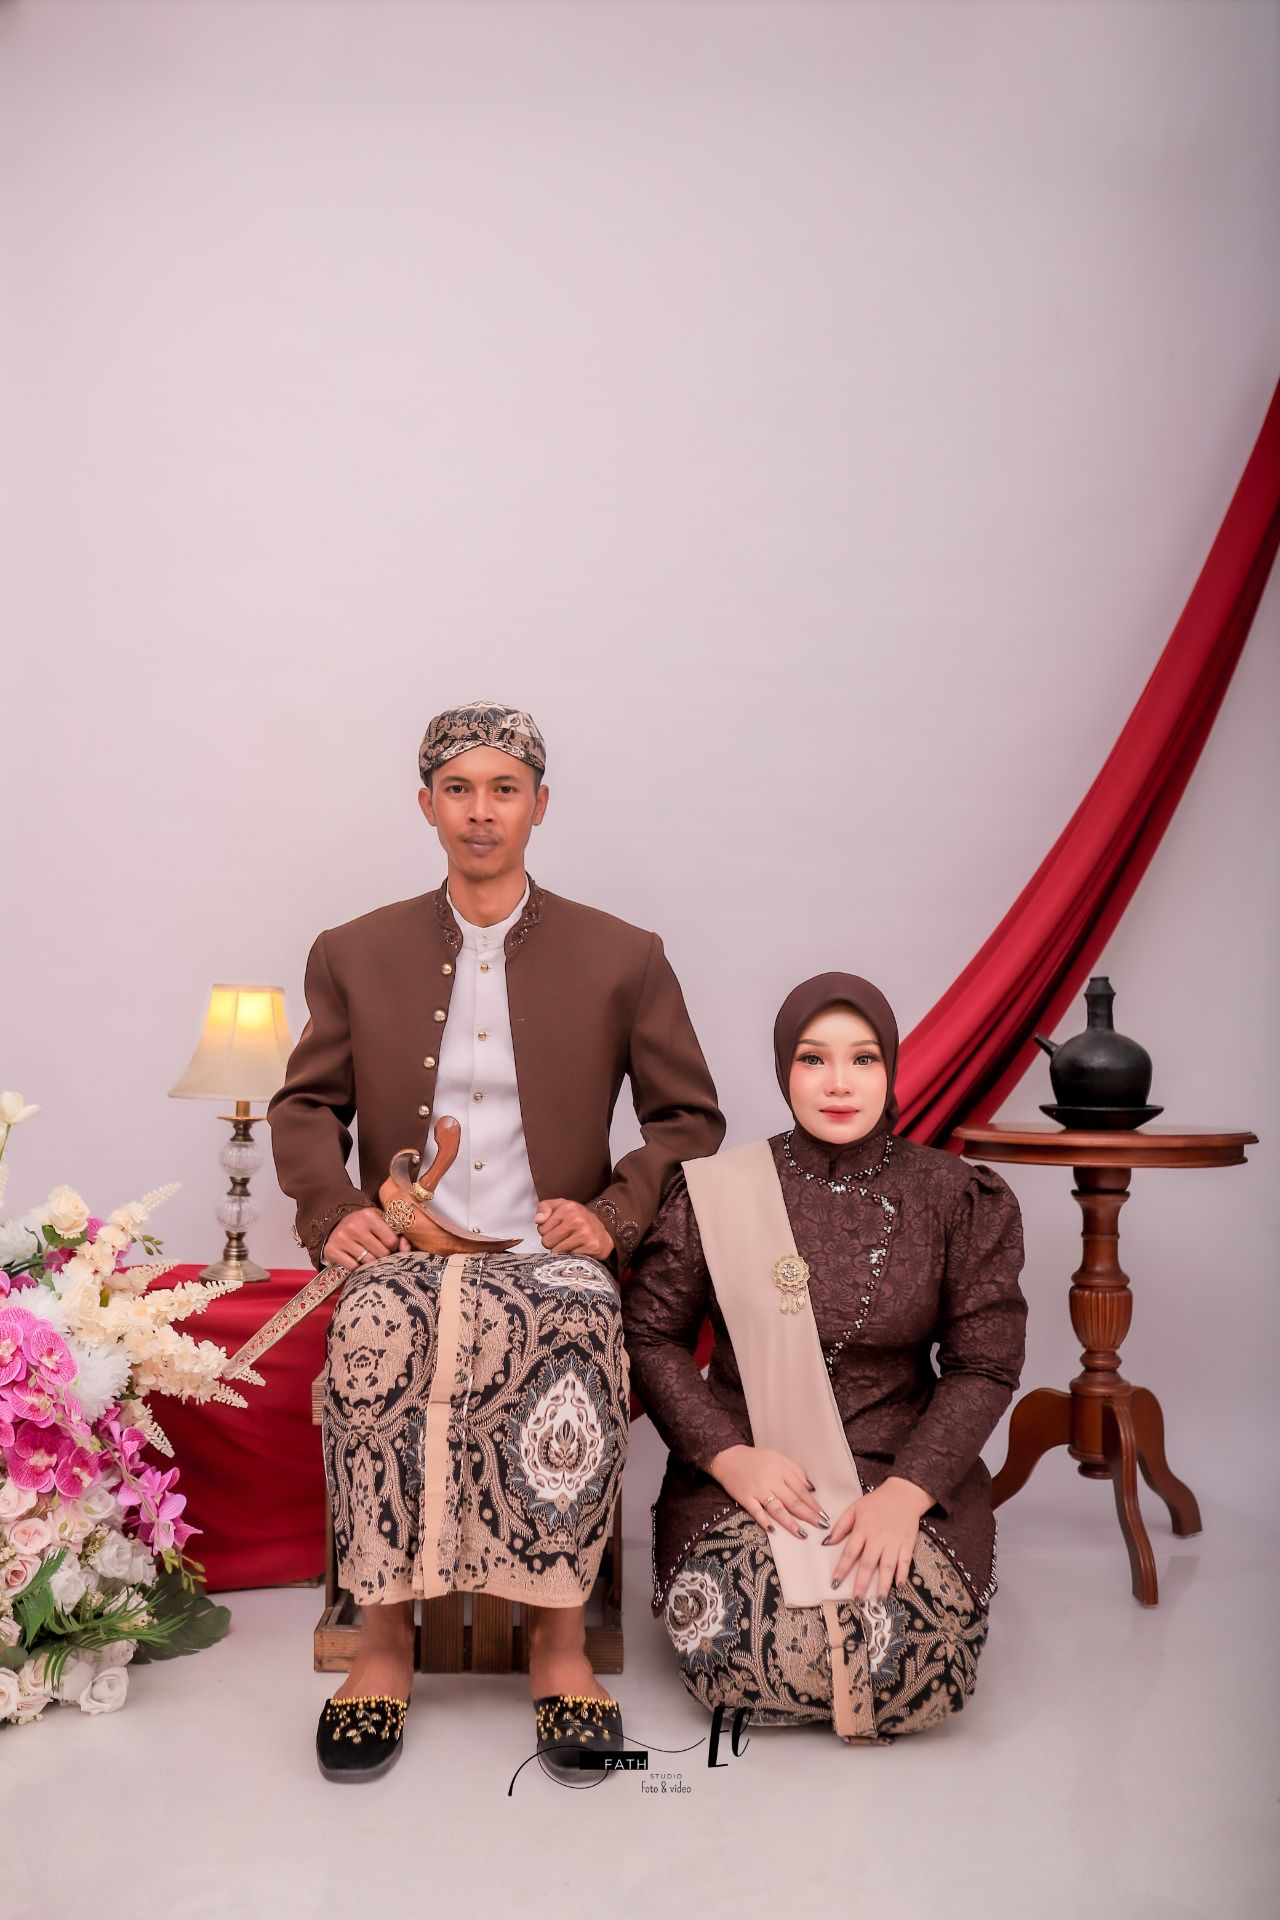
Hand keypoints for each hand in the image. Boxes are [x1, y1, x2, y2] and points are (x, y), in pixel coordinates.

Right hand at [322, 1207, 408, 1269]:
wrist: (334, 1224)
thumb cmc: (363, 1224)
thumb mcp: (379, 1221)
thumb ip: (396, 1233)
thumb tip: (406, 1248)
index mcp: (368, 1216)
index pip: (391, 1241)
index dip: (394, 1247)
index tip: (390, 1246)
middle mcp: (354, 1226)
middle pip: (381, 1253)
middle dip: (384, 1257)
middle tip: (381, 1255)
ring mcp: (341, 1239)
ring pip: (368, 1262)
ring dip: (372, 1264)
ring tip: (370, 1258)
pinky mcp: (332, 1250)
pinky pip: (353, 1267)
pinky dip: (358, 1268)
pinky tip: (358, 1261)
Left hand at [535, 1198, 613, 1258]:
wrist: (604, 1229)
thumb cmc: (577, 1218)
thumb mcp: (560, 1206)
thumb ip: (544, 1208)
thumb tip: (538, 1220)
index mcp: (568, 1207)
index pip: (541, 1229)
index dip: (546, 1232)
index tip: (556, 1229)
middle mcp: (577, 1219)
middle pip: (547, 1242)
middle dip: (552, 1242)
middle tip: (563, 1237)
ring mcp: (585, 1234)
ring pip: (557, 1252)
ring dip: (561, 1250)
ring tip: (570, 1243)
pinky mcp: (592, 1247)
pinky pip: (569, 1258)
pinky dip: (572, 1255)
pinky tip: (578, 1248)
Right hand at [702, 1444, 826, 1538]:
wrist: (728, 1456)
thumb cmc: (755, 1458)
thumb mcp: (778, 1457)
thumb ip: (795, 1470)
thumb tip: (811, 1487)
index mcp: (781, 1470)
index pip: (801, 1490)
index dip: (813, 1503)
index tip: (824, 1515)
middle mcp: (771, 1480)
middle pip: (792, 1501)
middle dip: (808, 1515)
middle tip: (821, 1526)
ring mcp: (757, 1490)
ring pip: (777, 1508)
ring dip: (790, 1522)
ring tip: (802, 1534)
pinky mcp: (744, 1497)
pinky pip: (755, 1511)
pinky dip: (763, 1520)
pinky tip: (772, 1530)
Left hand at [823, 1476, 934, 1602]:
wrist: (904, 1492)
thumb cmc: (876, 1502)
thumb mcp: (854, 1508)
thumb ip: (841, 1526)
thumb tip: (826, 1543)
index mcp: (863, 1529)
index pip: (850, 1552)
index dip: (842, 1569)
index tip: (835, 1584)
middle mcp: (878, 1537)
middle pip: (868, 1563)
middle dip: (862, 1583)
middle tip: (857, 1600)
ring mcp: (894, 1541)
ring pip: (887, 1566)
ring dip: (883, 1584)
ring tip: (878, 1601)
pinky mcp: (908, 1543)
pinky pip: (905, 1561)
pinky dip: (903, 1574)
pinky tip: (899, 1586)